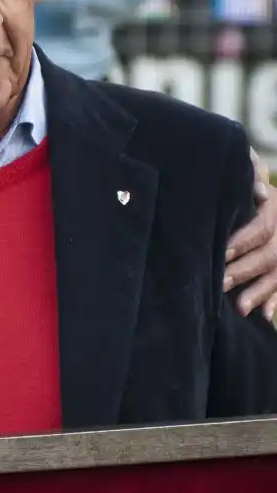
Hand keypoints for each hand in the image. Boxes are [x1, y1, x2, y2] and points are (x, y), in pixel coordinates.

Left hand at [224, 148, 276, 320]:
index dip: (241, 241)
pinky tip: (264, 318)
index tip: (221, 251)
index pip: (260, 228)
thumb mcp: (252, 175)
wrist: (272, 201)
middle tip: (221, 282)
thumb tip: (259, 191)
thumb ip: (252, 174)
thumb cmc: (251, 188)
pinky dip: (274, 302)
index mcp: (274, 209)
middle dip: (244, 270)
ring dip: (259, 292)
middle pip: (268, 255)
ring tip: (240, 309)